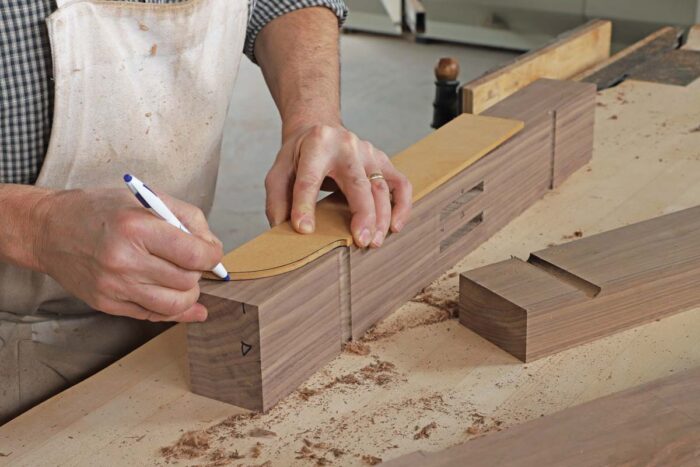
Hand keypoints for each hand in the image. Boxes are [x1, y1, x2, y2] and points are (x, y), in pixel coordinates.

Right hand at [34, 189, 223, 321]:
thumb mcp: (147, 199)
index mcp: (137, 228)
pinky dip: (171, 309)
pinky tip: (179, 301)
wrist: (49, 229)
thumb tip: (213, 251)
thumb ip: (188, 219)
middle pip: (187, 281)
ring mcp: (114, 286)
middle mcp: (124, 260)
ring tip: (181, 278)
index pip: (194, 254)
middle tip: (190, 262)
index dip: (212, 256)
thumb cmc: (100, 210)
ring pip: (175, 304)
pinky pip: (153, 315)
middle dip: (198, 272)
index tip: (210, 252)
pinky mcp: (107, 304)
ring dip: (188, 293)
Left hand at [264, 124, 412, 247]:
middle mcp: (346, 146)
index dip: (305, 206)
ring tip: (374, 242)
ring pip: (381, 187)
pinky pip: (400, 183)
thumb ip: (277, 200)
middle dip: (362, 214)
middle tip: (360, 242)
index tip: (304, 230)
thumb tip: (284, 232)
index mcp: (316, 145)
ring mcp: (368, 153)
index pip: (309, 179)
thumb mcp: (279, 172)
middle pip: (357, 183)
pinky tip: (395, 226)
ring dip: (382, 217)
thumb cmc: (299, 155)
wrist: (319, 128)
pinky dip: (402, 206)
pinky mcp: (382, 161)